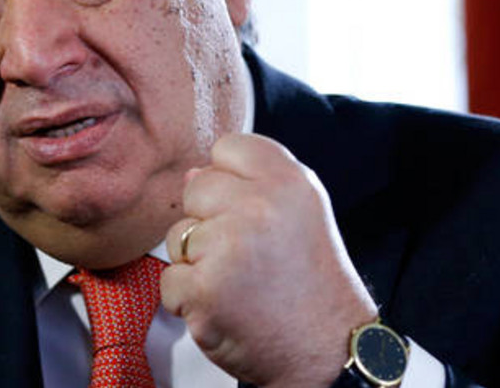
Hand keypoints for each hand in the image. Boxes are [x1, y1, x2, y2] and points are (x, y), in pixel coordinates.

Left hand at [161, 133, 377, 387]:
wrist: (328, 351)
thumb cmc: (311, 285)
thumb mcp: (301, 213)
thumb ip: (252, 184)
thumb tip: (191, 173)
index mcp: (288, 181)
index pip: (227, 147)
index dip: (229, 180)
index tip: (249, 209)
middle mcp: (260, 206)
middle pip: (195, 188)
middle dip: (209, 222)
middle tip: (247, 255)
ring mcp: (229, 246)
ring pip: (178, 236)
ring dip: (197, 262)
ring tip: (239, 282)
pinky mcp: (204, 288)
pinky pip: (171, 279)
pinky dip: (189, 300)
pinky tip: (225, 306)